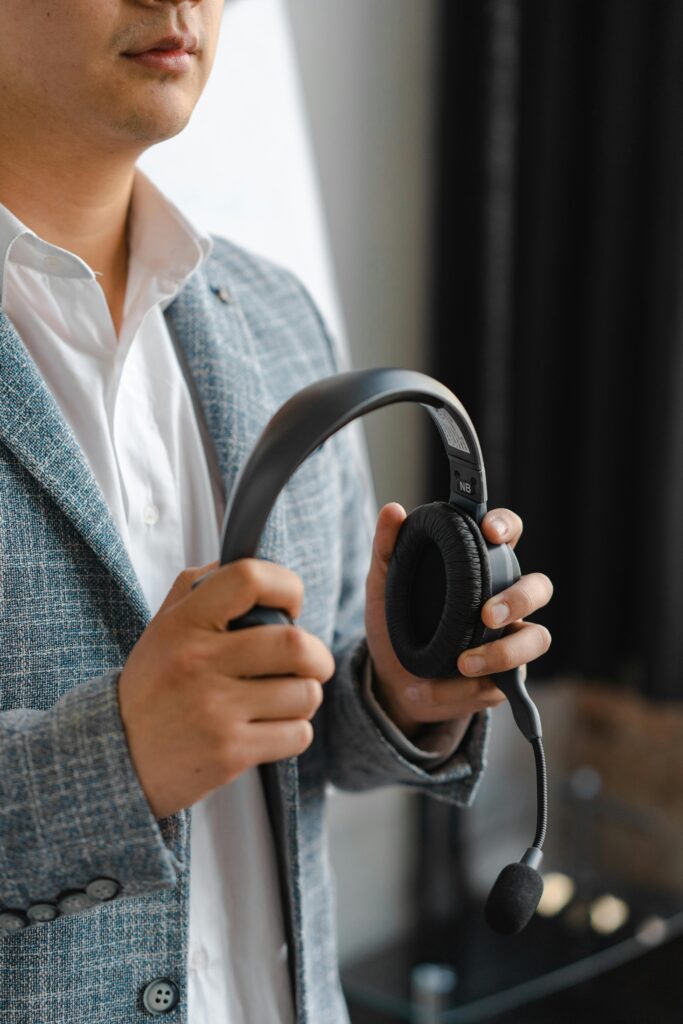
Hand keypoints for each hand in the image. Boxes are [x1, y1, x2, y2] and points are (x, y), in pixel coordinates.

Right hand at [118, 558, 334, 819]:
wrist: (118, 757)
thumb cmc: (154, 686)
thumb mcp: (163, 627)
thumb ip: (199, 589)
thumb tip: (249, 568)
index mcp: (184, 623)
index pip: (249, 579)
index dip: (287, 587)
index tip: (290, 608)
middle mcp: (199, 662)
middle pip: (295, 645)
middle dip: (318, 656)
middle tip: (312, 664)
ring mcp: (214, 709)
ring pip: (304, 693)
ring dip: (305, 697)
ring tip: (284, 700)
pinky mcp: (229, 752)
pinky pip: (297, 734)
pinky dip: (295, 732)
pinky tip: (270, 729)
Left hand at [364, 503, 552, 738]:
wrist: (389, 680)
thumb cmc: (396, 623)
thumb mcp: (383, 586)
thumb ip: (388, 549)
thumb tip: (393, 510)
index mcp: (480, 568)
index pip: (508, 536)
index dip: (507, 527)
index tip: (491, 531)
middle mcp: (504, 601)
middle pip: (539, 588)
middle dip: (520, 598)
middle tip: (486, 613)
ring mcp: (508, 640)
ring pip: (536, 640)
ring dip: (503, 653)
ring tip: (461, 664)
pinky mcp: (501, 680)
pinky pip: (497, 685)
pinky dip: (458, 691)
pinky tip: (425, 690)